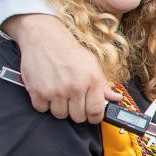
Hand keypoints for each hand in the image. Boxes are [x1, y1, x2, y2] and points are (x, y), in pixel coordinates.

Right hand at [4, 14, 121, 122]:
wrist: (44, 38)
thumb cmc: (69, 52)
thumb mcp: (92, 65)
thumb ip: (103, 85)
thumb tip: (117, 98)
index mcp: (92, 80)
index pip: (96, 112)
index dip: (94, 117)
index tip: (91, 116)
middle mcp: (75, 87)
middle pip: (78, 117)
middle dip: (76, 112)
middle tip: (73, 101)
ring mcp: (56, 90)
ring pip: (60, 115)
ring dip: (60, 108)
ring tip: (59, 93)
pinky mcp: (38, 91)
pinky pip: (42, 109)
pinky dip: (43, 103)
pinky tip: (47, 91)